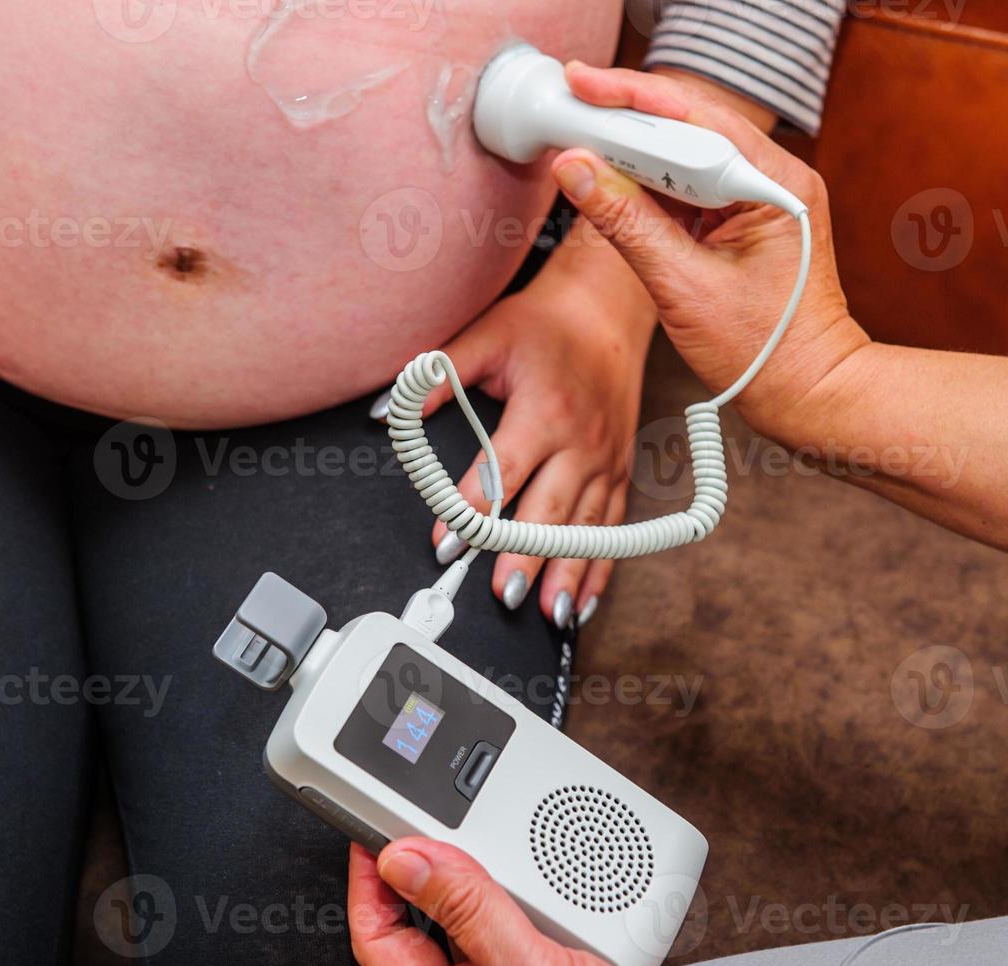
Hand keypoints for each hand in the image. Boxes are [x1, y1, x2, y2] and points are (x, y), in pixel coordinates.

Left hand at [348, 839, 658, 965]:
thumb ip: (472, 913)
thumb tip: (409, 861)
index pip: (377, 933)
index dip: (369, 878)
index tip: (375, 830)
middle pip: (426, 913)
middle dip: (433, 862)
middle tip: (437, 818)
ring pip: (480, 906)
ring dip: (491, 867)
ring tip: (501, 838)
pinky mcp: (552, 958)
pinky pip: (528, 909)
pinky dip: (536, 879)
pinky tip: (549, 861)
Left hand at [406, 229, 654, 625]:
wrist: (607, 310)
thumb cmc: (544, 326)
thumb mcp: (485, 337)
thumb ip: (435, 376)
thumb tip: (386, 412)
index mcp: (544, 410)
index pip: (501, 471)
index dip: (471, 510)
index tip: (446, 542)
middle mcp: (581, 441)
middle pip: (549, 510)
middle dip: (525, 556)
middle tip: (500, 592)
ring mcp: (606, 460)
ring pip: (586, 529)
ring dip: (568, 574)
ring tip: (549, 613)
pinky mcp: (621, 471)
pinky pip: (614, 528)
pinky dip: (601, 567)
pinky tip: (585, 601)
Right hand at [550, 63, 868, 446]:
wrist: (807, 393)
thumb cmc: (766, 352)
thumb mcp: (682, 286)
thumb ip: (626, 223)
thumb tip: (577, 171)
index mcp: (775, 184)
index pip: (695, 120)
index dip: (633, 102)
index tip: (583, 89)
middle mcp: (774, 178)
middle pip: (690, 125)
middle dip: (627, 115)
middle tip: (571, 103)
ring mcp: (760, 196)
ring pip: (687, 151)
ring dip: (634, 147)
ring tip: (581, 137)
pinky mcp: (743, 216)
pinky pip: (690, 183)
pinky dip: (649, 180)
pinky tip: (612, 177)